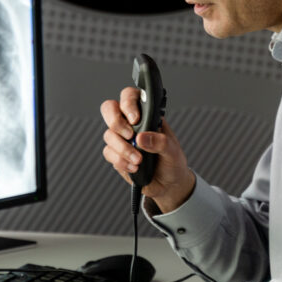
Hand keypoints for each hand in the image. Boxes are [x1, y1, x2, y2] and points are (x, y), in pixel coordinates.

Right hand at [101, 87, 194, 212]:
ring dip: (123, 148)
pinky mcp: (116, 154)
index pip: (130, 97)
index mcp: (146, 115)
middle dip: (116, 122)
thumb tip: (142, 138)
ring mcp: (121, 138)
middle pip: (110, 109)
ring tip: (138, 160)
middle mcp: (131, 124)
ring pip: (109, 134)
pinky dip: (120, 161)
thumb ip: (160, 142)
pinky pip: (109, 153)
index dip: (128, 103)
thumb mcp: (173, 151)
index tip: (135, 119)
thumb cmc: (172, 162)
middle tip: (129, 135)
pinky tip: (134, 167)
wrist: (168, 185)